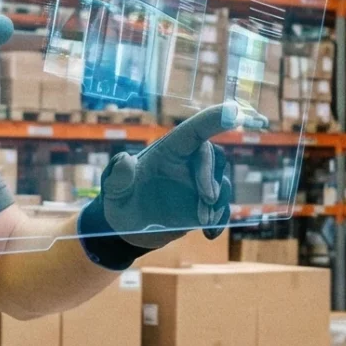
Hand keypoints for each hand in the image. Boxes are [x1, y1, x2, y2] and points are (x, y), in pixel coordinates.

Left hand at [84, 103, 254, 248]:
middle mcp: (187, 164)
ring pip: (221, 182)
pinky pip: (222, 208)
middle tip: (206, 199)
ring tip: (202, 220)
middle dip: (210, 176)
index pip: (193, 131)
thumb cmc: (120, 202)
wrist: (129, 230)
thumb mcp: (113, 191)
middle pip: (213, 157)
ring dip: (217, 201)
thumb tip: (125, 159)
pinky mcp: (204, 207)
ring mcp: (197, 185)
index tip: (232, 112)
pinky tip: (209, 233)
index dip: (212, 118)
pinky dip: (220, 219)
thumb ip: (117, 176)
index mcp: (168, 151)